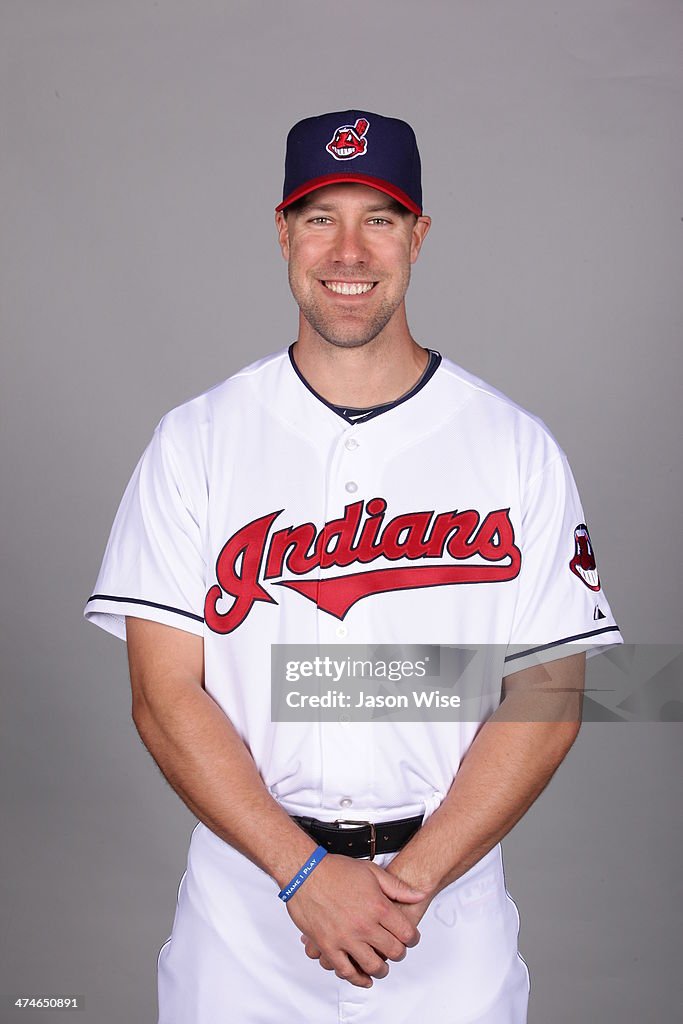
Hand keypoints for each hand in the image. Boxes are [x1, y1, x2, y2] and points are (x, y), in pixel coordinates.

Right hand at [286, 853, 426, 988]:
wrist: (305, 873)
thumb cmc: (336, 870)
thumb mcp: (372, 872)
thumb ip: (397, 887)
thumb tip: (418, 895)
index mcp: (378, 906)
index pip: (406, 933)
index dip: (413, 939)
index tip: (410, 939)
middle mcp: (364, 925)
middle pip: (393, 952)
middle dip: (399, 953)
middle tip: (396, 951)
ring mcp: (346, 938)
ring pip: (373, 966)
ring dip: (381, 970)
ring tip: (381, 966)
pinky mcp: (328, 947)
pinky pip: (346, 971)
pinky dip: (358, 979)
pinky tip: (363, 978)